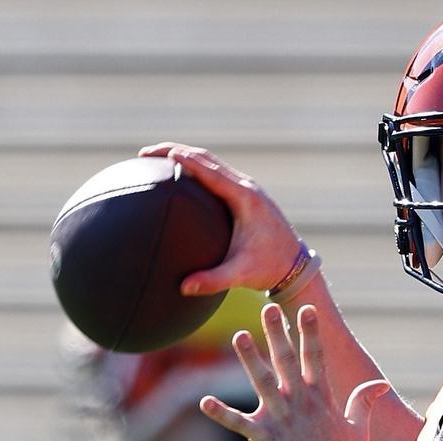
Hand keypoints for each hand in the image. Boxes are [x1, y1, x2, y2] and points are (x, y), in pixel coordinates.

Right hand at [138, 142, 302, 295]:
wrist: (296, 267)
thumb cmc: (270, 269)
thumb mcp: (241, 275)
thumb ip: (213, 280)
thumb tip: (184, 288)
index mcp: (245, 199)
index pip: (209, 172)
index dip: (184, 160)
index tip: (159, 154)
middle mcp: (247, 188)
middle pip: (207, 159)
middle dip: (176, 151)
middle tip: (145, 154)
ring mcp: (248, 189)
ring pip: (212, 164)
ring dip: (186, 158)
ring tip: (157, 159)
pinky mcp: (247, 196)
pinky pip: (218, 176)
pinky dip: (197, 171)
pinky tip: (180, 181)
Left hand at [199, 303, 389, 440]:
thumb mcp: (358, 429)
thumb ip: (364, 403)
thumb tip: (381, 385)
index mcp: (320, 398)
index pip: (314, 357)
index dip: (310, 332)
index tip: (306, 308)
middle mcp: (299, 402)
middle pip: (285, 360)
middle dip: (277, 332)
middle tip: (267, 307)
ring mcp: (280, 418)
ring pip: (261, 382)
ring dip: (249, 358)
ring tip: (239, 336)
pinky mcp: (263, 437)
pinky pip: (238, 423)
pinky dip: (221, 413)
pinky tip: (204, 401)